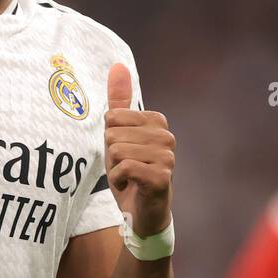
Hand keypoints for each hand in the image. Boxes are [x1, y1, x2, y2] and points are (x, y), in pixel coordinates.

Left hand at [103, 62, 174, 236]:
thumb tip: (117, 65)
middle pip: (113, 134)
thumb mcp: (119, 134)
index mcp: (157, 121)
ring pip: (117, 151)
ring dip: (115, 170)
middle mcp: (166, 136)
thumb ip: (119, 102)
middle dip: (111, 156)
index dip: (110, 138)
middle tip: (126, 168)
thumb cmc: (130, 171)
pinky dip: (118, 180)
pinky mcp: (162, 177)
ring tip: (129, 178)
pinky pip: (124, 168)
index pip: (112, 117)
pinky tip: (130, 186)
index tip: (123, 152)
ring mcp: (167, 157)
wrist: (141, 212)